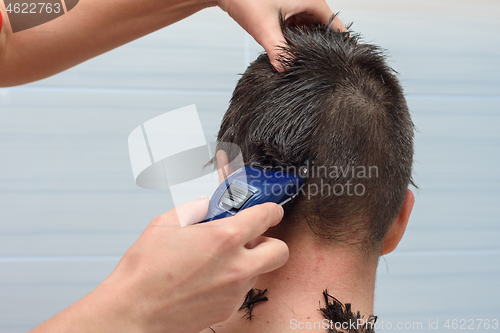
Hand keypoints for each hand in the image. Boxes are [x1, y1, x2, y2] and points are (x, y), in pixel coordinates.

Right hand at [98, 197, 287, 332]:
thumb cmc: (144, 270)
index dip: (271, 211)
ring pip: (258, 271)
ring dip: (247, 263)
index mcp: (224, 238)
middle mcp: (236, 266)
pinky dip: (232, 282)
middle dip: (271, 242)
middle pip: (280, 251)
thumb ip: (193, 209)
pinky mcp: (227, 310)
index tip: (271, 212)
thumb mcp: (165, 224)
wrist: (133, 312)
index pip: (265, 217)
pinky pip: (240, 290)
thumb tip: (205, 205)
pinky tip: (207, 279)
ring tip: (218, 260)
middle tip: (252, 239)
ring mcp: (234, 291)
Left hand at [216, 0, 346, 68]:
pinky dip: (295, 42)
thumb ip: (277, 50)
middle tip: (325, 70)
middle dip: (322, 48)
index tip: (349, 58)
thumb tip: (286, 70)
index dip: (342, 42)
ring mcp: (295, 7)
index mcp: (310, 0)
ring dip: (307, 46)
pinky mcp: (284, 13)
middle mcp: (306, 2)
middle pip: (323, 29)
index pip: (335, 24)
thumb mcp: (264, 28)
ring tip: (308, 65)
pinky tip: (291, 56)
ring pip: (309, 30)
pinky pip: (297, 29)